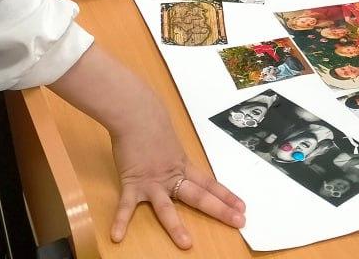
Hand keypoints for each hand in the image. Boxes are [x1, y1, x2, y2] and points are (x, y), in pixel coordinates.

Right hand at [109, 93, 245, 245]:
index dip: (226, 196)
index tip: (242, 207)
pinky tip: (117, 236)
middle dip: (220, 210)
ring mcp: (152, 182)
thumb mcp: (169, 141)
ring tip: (186, 244)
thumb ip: (172, 154)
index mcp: (182, 166)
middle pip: (199, 196)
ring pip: (166, 207)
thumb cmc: (151, 122)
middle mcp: (171, 176)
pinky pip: (125, 206)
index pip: (209, 183)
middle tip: (239, 222)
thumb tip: (173, 159)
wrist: (135, 113)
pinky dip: (120, 221)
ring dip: (176, 226)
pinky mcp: (131, 183)